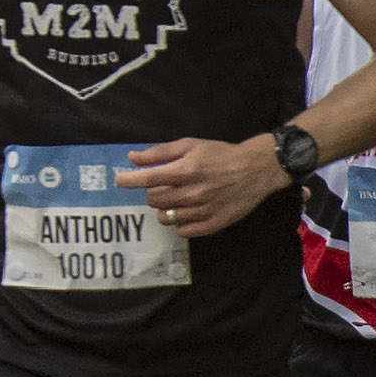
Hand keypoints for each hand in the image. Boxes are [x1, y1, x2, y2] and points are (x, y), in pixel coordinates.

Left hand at [126, 138, 278, 233]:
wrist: (256, 170)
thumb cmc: (220, 154)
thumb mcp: (190, 145)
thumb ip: (160, 153)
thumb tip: (132, 158)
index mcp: (186, 171)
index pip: (147, 180)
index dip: (128, 180)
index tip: (120, 180)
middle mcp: (193, 193)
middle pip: (154, 200)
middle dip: (152, 192)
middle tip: (163, 186)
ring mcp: (203, 211)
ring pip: (166, 218)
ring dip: (165, 208)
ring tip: (176, 199)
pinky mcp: (213, 224)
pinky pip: (183, 231)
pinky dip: (180, 223)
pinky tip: (187, 211)